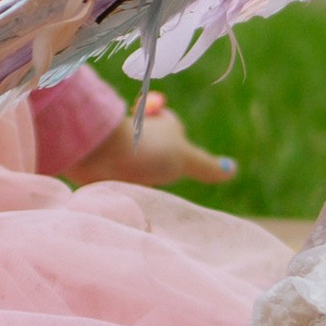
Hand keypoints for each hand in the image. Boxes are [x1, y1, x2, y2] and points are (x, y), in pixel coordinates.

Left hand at [63, 99, 236, 189]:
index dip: (175, 134)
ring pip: (136, 167)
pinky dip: (123, 189)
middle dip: (158, 164)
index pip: (172, 128)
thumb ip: (206, 166)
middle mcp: (141, 136)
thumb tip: (232, 169)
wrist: (94, 154)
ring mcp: (121, 152)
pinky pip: (117, 180)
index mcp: (162, 126)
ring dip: (140, 179)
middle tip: (156, 175)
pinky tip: (128, 200)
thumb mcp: (183, 157)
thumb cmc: (143, 149)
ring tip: (142, 190)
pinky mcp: (103, 169)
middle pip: (155, 152)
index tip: (174, 147)